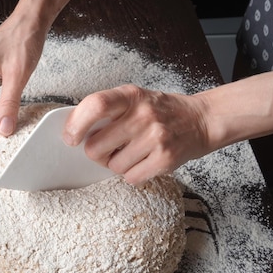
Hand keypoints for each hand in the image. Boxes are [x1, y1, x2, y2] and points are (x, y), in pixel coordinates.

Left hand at [63, 85, 209, 185]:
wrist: (202, 120)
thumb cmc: (161, 112)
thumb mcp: (135, 99)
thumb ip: (108, 111)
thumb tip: (75, 133)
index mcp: (131, 95)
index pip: (95, 106)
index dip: (76, 125)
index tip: (70, 138)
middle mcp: (143, 114)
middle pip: (95, 147)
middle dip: (97, 153)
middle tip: (109, 149)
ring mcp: (156, 137)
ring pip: (113, 166)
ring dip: (118, 164)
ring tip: (134, 152)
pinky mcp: (166, 159)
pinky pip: (131, 177)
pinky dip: (133, 174)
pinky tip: (145, 161)